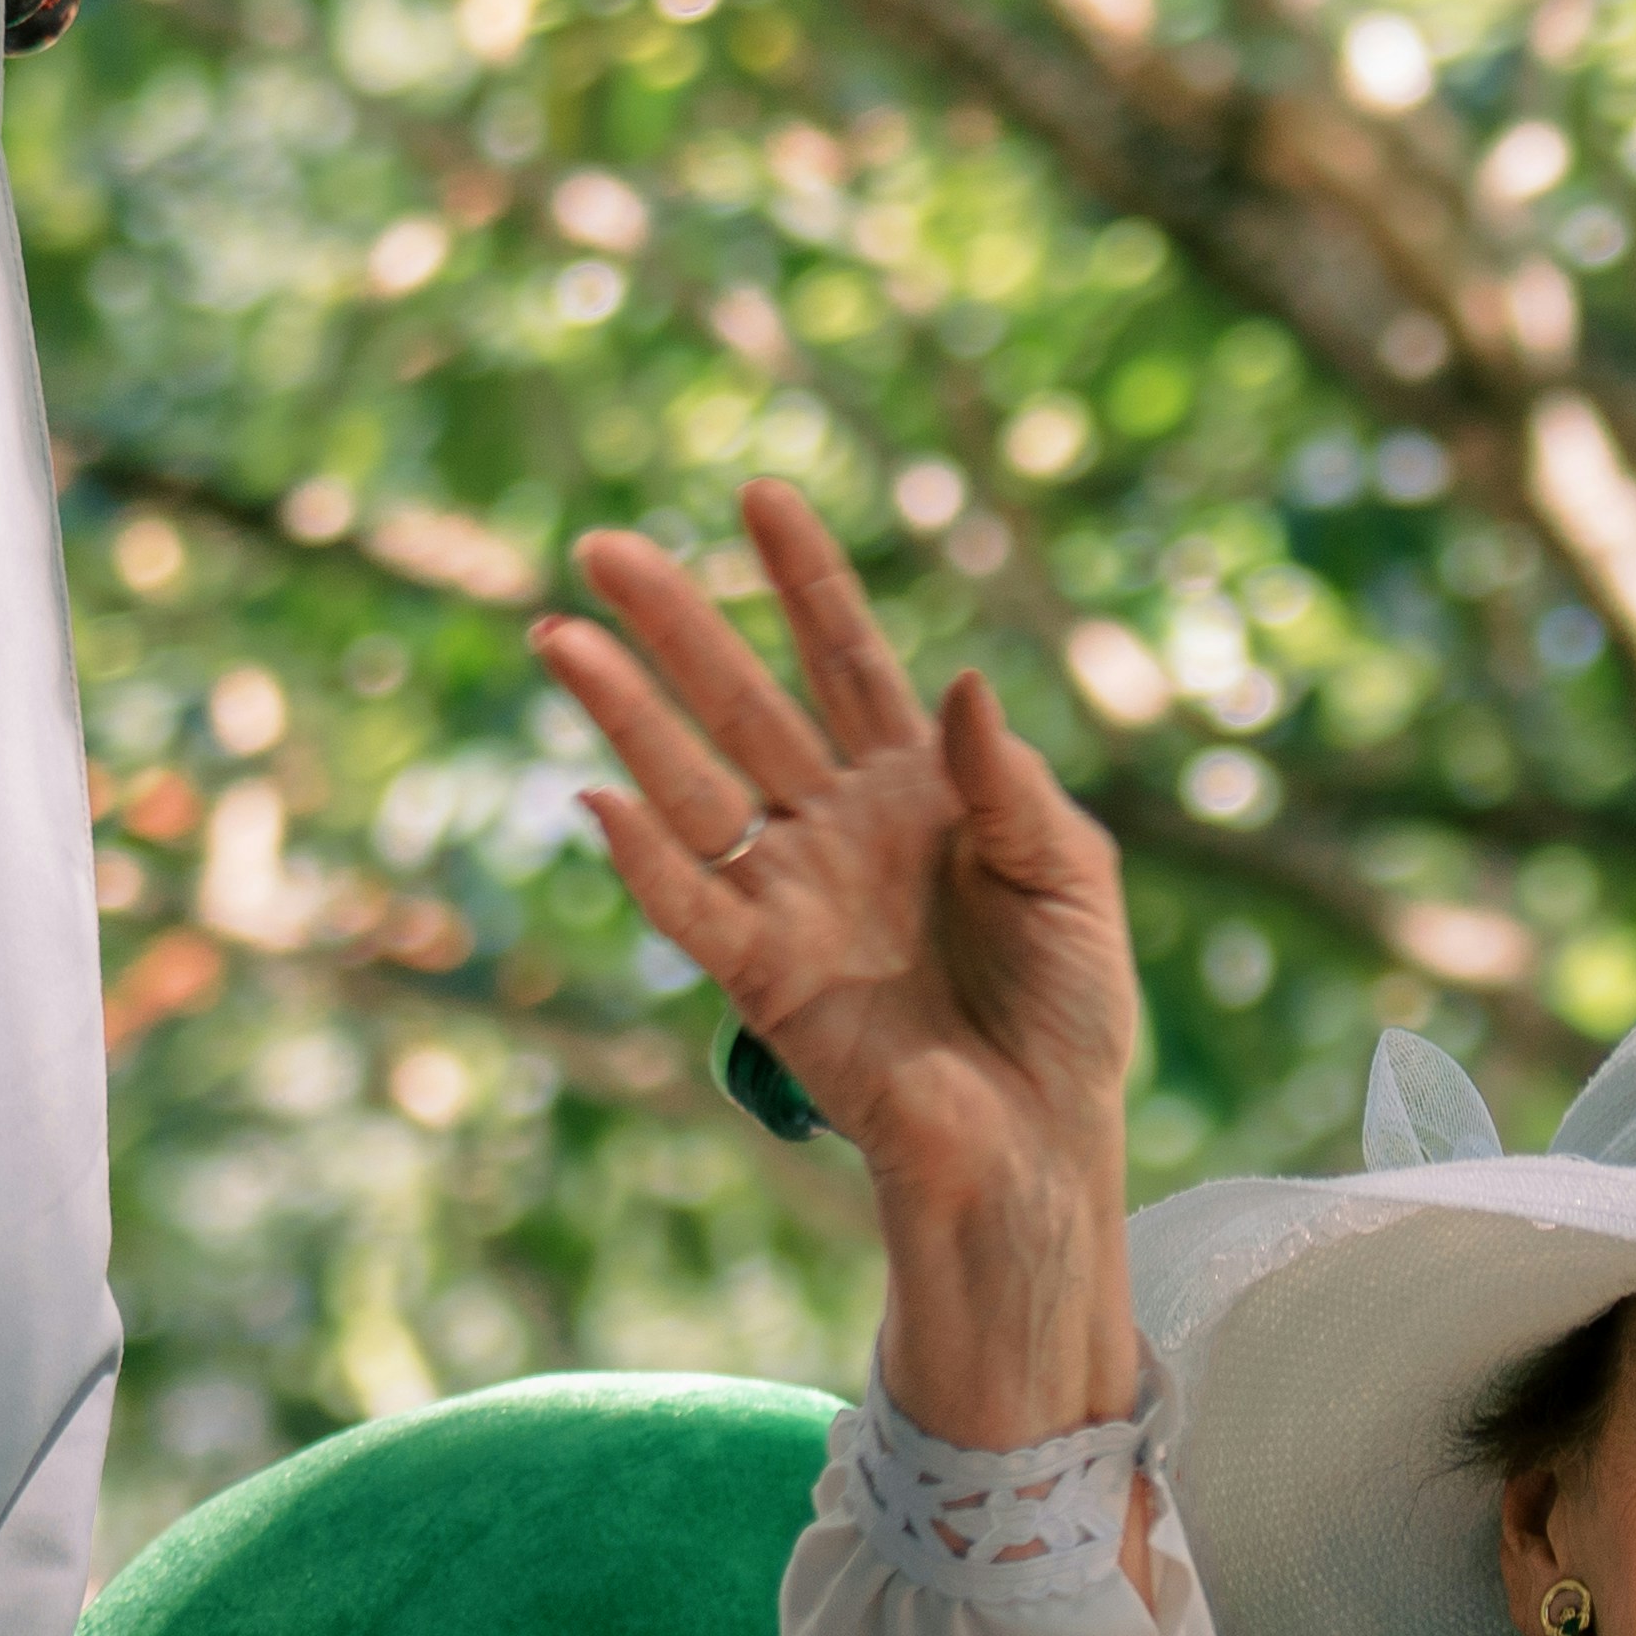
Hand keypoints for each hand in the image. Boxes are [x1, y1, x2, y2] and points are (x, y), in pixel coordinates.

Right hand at [539, 483, 1139, 1428]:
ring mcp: (792, 895)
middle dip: (678, 621)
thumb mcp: (1074, 876)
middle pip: (743, 701)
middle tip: (604, 547)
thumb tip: (963, 687)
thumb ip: (1014, 784)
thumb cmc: (1069, 1012)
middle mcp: (838, 825)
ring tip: (561, 637)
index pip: (846, 659)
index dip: (805, 580)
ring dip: (628, 715)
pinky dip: (646, 857)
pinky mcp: (765, 977)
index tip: (760, 493)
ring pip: (692, 784)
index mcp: (919, 788)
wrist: (1043, 1141)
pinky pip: (693, 905)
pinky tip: (598, 797)